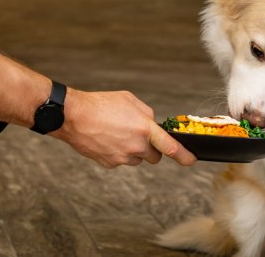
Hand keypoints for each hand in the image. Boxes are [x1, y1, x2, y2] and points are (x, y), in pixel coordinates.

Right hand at [52, 89, 196, 167]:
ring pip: (137, 159)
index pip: (170, 147)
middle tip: (138, 136)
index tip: (191, 160)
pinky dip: (118, 152)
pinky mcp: (110, 163)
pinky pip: (121, 160)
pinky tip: (107, 139)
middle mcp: (136, 146)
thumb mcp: (130, 100)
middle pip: (154, 157)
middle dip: (152, 149)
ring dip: (133, 150)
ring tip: (117, 133)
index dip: (184, 156)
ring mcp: (122, 157)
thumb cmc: (100, 105)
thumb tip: (153, 125)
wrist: (73, 116)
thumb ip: (146, 114)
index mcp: (144, 128)